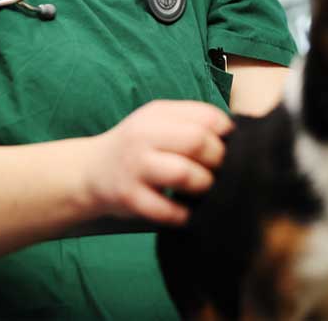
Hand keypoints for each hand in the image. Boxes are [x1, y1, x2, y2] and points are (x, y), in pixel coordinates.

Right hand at [85, 101, 232, 225]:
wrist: (90, 171)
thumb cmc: (138, 147)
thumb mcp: (158, 122)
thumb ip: (192, 122)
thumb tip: (236, 136)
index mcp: (158, 113)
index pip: (206, 117)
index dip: (225, 134)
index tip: (227, 145)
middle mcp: (144, 136)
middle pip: (198, 142)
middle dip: (218, 159)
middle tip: (217, 170)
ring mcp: (135, 166)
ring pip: (184, 174)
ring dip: (203, 185)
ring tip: (202, 188)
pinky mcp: (129, 197)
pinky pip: (166, 209)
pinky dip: (182, 214)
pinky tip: (184, 211)